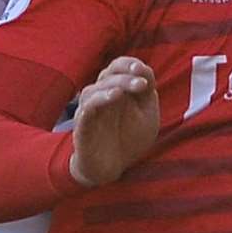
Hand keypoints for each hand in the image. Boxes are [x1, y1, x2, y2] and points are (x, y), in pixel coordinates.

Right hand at [69, 57, 158, 187]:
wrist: (111, 168)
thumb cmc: (129, 139)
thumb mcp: (147, 117)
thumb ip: (148, 96)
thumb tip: (145, 73)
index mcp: (117, 89)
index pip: (118, 67)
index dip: (129, 64)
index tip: (143, 71)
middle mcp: (102, 95)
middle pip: (108, 74)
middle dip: (125, 74)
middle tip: (142, 84)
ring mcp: (90, 109)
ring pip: (95, 89)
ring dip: (113, 86)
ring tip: (125, 91)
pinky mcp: (83, 126)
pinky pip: (87, 108)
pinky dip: (99, 99)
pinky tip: (114, 97)